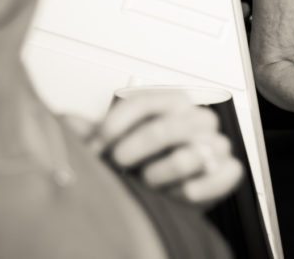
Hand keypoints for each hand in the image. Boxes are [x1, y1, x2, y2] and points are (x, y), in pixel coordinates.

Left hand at [77, 91, 244, 205]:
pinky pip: (221, 176)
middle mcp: (197, 120)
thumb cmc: (148, 160)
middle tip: (120, 163)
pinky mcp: (228, 171)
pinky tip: (176, 192)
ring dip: (161, 173)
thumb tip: (66, 123)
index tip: (99, 143)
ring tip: (148, 182)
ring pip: (191, 155)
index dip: (118, 122)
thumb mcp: (118, 144)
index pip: (147, 101)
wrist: (171, 190)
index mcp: (173, 104)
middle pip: (169, 126)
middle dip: (136, 149)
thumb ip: (94, 133)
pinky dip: (194, 188)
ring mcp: (215, 145)